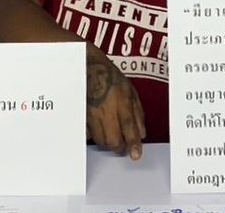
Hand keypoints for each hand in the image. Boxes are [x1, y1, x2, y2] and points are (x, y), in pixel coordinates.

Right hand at [85, 44, 146, 159]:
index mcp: (121, 102)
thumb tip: (142, 133)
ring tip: (112, 137)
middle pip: (113, 140)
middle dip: (119, 147)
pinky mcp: (83, 116)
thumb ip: (137, 113)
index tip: (135, 155)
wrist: (89, 69)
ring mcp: (93, 114)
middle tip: (123, 147)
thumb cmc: (111, 78)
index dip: (133, 143)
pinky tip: (99, 130)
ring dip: (108, 142)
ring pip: (100, 140)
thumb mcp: (131, 91)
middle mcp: (107, 110)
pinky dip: (95, 136)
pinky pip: (89, 134)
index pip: (128, 127)